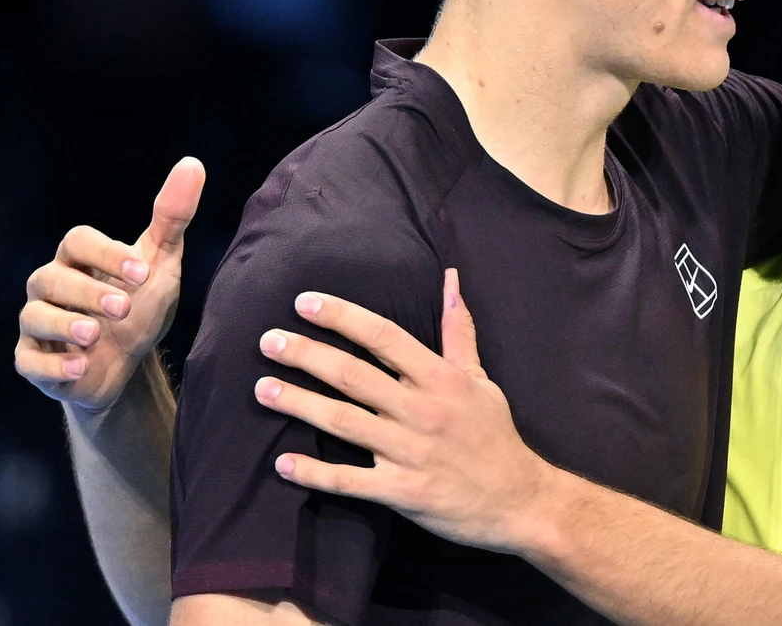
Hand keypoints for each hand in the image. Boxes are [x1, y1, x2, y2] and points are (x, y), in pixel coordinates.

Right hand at [15, 157, 202, 411]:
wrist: (125, 364)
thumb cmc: (139, 305)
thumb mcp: (160, 262)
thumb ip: (172, 216)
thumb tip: (192, 164)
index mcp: (78, 258)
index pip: (77, 240)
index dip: (107, 253)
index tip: (143, 273)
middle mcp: (50, 285)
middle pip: (52, 277)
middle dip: (88, 292)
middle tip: (123, 308)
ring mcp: (37, 323)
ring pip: (34, 316)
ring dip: (64, 325)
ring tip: (93, 335)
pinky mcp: (32, 360)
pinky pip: (29, 361)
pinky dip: (52, 365)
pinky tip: (79, 366)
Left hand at [253, 269, 554, 553]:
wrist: (519, 500)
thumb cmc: (495, 436)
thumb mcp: (481, 379)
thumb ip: (459, 332)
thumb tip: (450, 281)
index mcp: (442, 379)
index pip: (385, 337)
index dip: (343, 317)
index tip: (305, 303)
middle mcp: (422, 410)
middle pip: (354, 375)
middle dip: (307, 355)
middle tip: (267, 341)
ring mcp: (410, 452)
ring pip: (344, 422)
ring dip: (299, 404)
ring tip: (262, 389)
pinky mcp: (403, 491)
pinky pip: (350, 481)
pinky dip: (315, 472)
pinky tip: (282, 463)